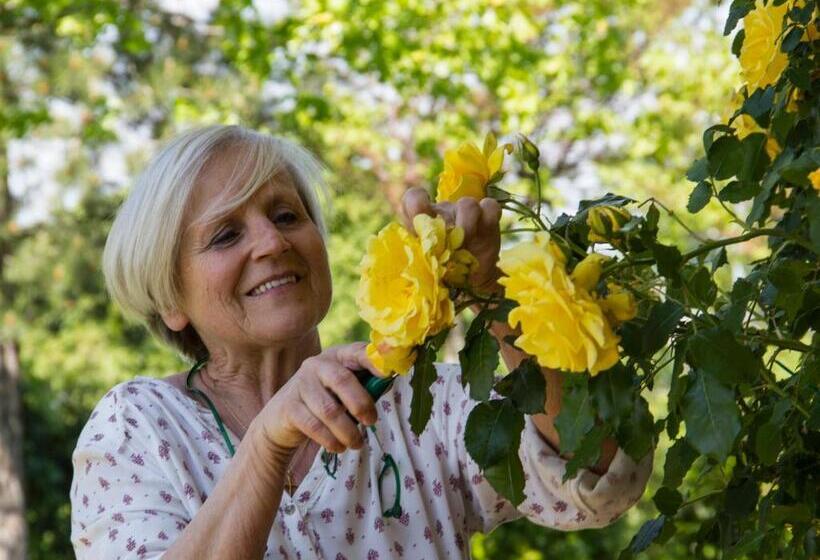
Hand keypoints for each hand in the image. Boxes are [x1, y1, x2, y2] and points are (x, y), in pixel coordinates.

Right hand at [253, 342, 384, 454]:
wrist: (280, 419)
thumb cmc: (323, 402)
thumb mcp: (343, 390)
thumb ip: (364, 385)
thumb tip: (388, 381)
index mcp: (336, 356)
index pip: (356, 352)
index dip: (372, 361)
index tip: (388, 373)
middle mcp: (316, 365)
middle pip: (342, 380)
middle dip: (361, 404)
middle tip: (371, 422)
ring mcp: (300, 384)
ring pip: (329, 410)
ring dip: (348, 431)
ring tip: (356, 443)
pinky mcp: (289, 407)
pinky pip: (314, 426)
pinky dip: (330, 440)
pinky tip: (338, 447)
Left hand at [400, 187, 502, 293]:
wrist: (468, 283)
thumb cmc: (440, 272)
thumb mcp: (425, 265)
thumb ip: (419, 256)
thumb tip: (414, 256)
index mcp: (424, 220)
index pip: (415, 198)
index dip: (417, 201)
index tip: (420, 214)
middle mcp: (445, 212)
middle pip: (444, 204)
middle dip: (446, 227)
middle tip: (446, 248)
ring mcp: (466, 213)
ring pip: (468, 205)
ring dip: (466, 226)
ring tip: (464, 245)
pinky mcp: (487, 219)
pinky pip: (490, 207)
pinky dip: (487, 219)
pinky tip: (481, 237)